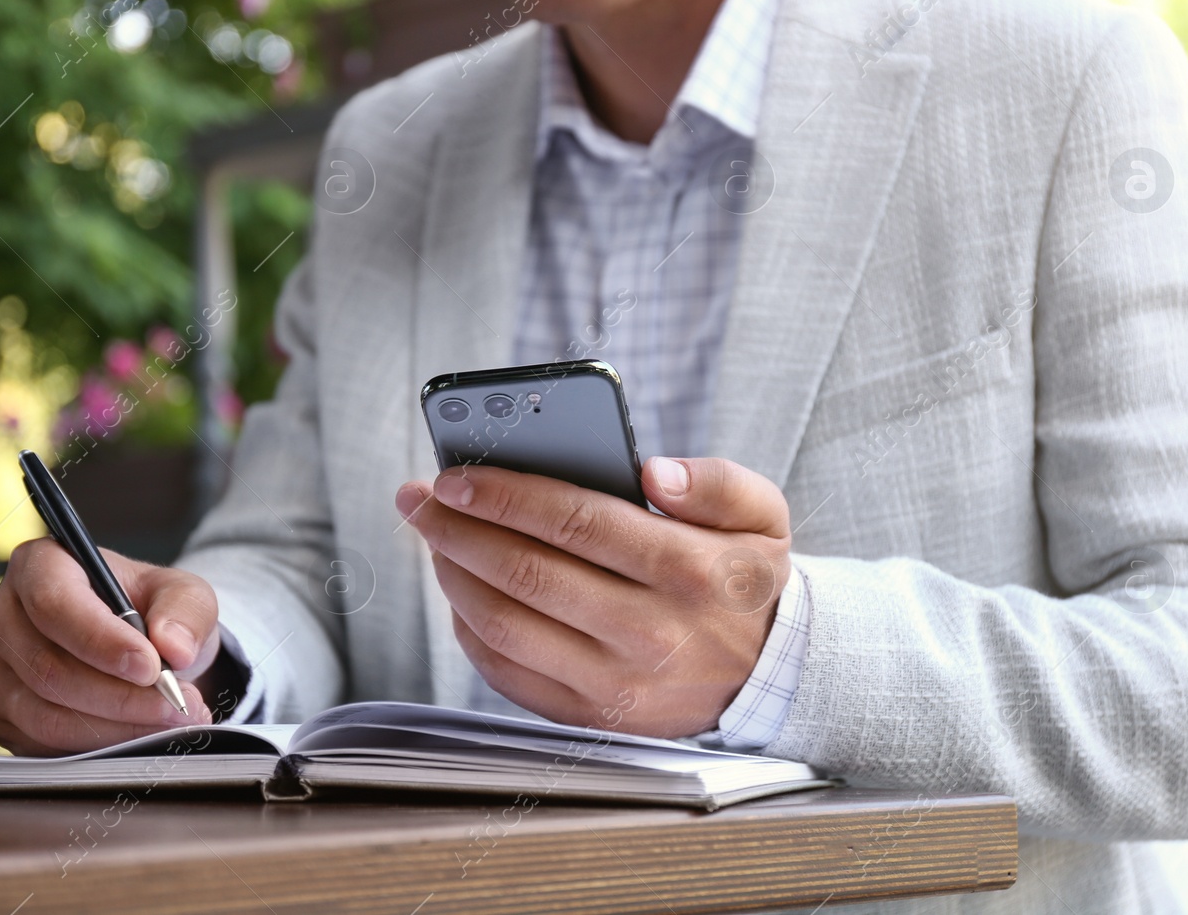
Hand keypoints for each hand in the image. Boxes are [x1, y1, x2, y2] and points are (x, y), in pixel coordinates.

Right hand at [0, 538, 220, 754]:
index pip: (54, 604)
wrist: (138, 648)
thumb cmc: (151, 611)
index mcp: (39, 565)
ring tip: (168, 721)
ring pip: (46, 714)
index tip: (150, 667)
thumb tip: (174, 646)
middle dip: (120, 696)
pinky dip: (96, 746)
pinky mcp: (1, 716)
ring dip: (115, 727)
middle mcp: (3, 616)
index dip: (101, 641)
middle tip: (175, 704)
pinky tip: (137, 735)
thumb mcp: (183, 595)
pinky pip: (43, 744)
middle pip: (48, 668)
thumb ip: (185, 610)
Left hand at [396, 456, 791, 738]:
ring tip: (435, 539)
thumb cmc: (744, 581)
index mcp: (687, 569)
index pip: (574, 521)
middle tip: (419, 499)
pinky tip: (460, 593)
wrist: (768, 676)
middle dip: (457, 529)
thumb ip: (716, 483)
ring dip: (454, 577)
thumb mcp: (762, 516)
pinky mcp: (591, 716)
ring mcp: (616, 682)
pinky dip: (470, 631)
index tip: (455, 475)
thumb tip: (655, 471)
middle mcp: (648, 631)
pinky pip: (507, 674)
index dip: (504, 494)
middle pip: (525, 573)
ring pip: (505, 626)